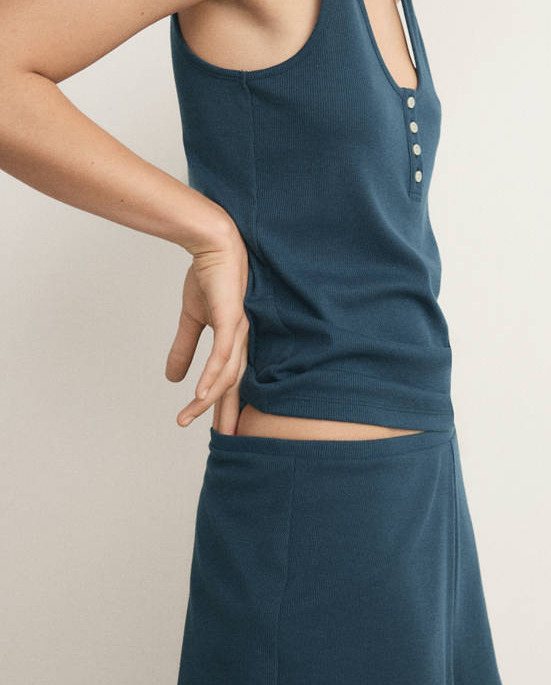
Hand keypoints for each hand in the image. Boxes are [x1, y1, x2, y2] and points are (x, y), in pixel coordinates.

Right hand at [165, 230, 249, 434]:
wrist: (212, 244)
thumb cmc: (207, 276)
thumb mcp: (191, 318)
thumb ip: (184, 348)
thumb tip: (172, 378)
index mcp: (236, 339)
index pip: (231, 379)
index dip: (225, 405)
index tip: (217, 428)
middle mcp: (243, 338)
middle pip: (236, 383)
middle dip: (227, 413)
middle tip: (223, 440)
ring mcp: (240, 329)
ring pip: (227, 374)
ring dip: (208, 399)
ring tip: (188, 418)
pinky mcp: (232, 318)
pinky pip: (223, 353)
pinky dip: (212, 375)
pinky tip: (201, 394)